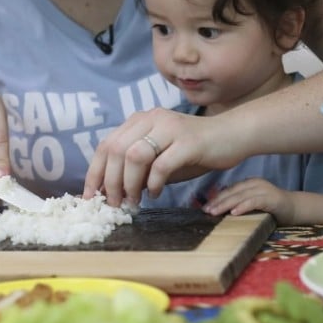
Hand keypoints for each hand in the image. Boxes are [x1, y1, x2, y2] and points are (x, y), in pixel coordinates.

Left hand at [83, 107, 240, 206]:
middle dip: (110, 182)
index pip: (107, 144)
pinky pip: (162, 165)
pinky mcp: (188, 141)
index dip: (95, 172)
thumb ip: (138, 169)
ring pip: (135, 156)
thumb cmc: (194, 151)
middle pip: (116, 150)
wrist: (232, 136)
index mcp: (141, 120)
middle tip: (113, 204)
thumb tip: (111, 192)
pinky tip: (156, 193)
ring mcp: (170, 128)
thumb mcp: (160, 158)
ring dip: (129, 184)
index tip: (90, 196)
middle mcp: (152, 119)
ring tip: (133, 201)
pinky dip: (154, 183)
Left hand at [202, 178, 294, 222]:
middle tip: (206, 211)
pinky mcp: (271, 198)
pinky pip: (254, 202)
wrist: (296, 209)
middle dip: (217, 202)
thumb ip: (240, 203)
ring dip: (226, 204)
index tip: (204, 208)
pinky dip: (243, 207)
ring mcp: (263, 190)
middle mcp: (255, 184)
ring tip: (214, 212)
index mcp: (249, 183)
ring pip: (240, 196)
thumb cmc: (272, 208)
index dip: (216, 198)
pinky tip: (234, 213)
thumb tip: (221, 210)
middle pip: (232, 192)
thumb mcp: (253, 203)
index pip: (229, 190)